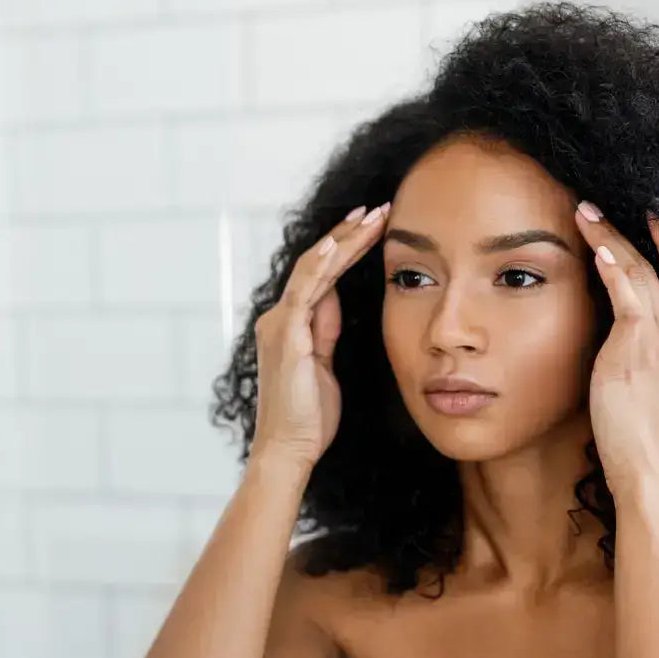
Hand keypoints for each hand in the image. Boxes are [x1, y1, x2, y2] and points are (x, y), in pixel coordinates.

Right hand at [249, 201, 389, 470]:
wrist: (289, 448)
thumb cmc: (310, 416)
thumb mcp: (325, 366)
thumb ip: (326, 333)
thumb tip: (335, 305)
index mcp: (292, 324)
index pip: (323, 275)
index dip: (348, 249)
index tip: (375, 227)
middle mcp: (280, 317)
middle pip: (318, 263)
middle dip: (349, 234)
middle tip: (378, 209)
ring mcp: (280, 324)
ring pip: (313, 269)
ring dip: (342, 240)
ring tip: (370, 217)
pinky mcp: (286, 337)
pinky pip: (304, 292)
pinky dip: (320, 266)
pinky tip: (337, 244)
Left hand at [574, 202, 658, 499]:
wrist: (658, 474)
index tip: (657, 225)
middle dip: (634, 233)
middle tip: (602, 210)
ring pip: (638, 272)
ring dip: (609, 238)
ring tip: (585, 214)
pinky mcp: (634, 348)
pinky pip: (623, 294)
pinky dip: (610, 267)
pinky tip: (594, 248)